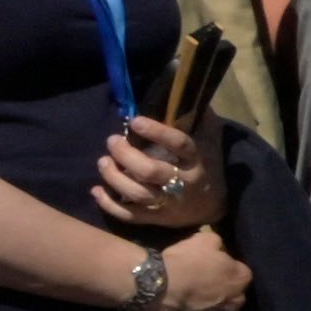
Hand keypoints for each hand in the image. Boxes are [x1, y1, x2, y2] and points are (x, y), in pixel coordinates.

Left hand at [83, 113, 226, 236]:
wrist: (214, 206)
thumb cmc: (208, 165)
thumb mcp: (211, 140)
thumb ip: (200, 118)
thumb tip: (186, 91)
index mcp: (197, 160)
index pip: (180, 145)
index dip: (158, 132)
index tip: (134, 121)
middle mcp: (183, 183)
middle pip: (151, 171)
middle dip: (127, 155)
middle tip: (112, 140)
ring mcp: (169, 204)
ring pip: (137, 193)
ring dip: (115, 177)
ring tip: (103, 161)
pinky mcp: (156, 219)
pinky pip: (130, 215)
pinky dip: (109, 205)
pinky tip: (96, 190)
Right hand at [139, 232, 252, 310]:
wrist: (159, 286)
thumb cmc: (183, 260)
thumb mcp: (205, 239)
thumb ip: (220, 244)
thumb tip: (221, 249)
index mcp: (241, 277)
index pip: (241, 273)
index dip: (226, 270)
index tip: (213, 268)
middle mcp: (238, 300)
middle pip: (237, 296)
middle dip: (226, 291)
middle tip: (206, 286)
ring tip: (212, 309)